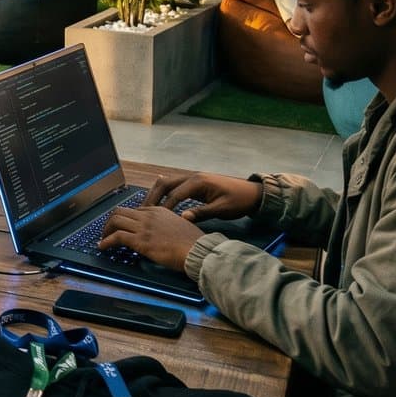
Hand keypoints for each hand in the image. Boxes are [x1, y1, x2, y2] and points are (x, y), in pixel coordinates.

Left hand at [98, 205, 204, 269]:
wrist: (198, 250)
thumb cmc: (193, 242)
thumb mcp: (180, 225)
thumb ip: (167, 224)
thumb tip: (159, 233)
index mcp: (159, 210)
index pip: (134, 210)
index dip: (125, 219)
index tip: (121, 226)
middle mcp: (149, 215)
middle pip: (120, 212)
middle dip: (111, 221)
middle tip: (107, 231)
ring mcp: (144, 227)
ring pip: (115, 221)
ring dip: (106, 230)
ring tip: (103, 239)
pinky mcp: (141, 240)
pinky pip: (116, 237)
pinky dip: (106, 241)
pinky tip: (103, 246)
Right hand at [143, 173, 262, 222]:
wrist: (253, 193)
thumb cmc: (239, 201)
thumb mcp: (222, 209)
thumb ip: (202, 212)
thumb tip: (182, 218)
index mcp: (198, 182)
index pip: (175, 194)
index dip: (164, 207)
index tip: (154, 219)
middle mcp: (192, 177)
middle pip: (165, 184)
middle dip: (153, 197)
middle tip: (142, 212)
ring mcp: (192, 178)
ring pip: (167, 183)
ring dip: (156, 194)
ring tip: (146, 208)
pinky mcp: (194, 183)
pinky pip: (173, 185)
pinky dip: (163, 192)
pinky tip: (156, 200)